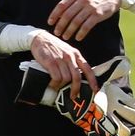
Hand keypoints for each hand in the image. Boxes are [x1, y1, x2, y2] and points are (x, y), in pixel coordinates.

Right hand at [15, 56, 134, 135]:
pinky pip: (56, 77)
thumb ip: (73, 62)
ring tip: (57, 88)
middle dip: (76, 89)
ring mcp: (60, 59)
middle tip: (72, 96)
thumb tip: (77, 77)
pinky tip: (52, 84)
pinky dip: (55, 84)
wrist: (39, 39)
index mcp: (76, 55)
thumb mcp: (67, 52)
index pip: (88, 69)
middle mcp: (70, 57)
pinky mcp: (51, 62)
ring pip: (66, 78)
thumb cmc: (53, 47)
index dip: (93, 81)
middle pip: (77, 77)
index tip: (95, 90)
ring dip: (62, 86)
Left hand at [48, 0, 120, 41]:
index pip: (61, 5)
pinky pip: (87, 26)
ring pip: (76, 21)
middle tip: (57, 33)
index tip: (50, 23)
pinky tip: (78, 38)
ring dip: (69, 31)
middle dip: (61, 25)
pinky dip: (81, 33)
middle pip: (67, 15)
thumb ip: (72, 2)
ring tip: (65, 37)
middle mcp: (82, 0)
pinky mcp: (98, 15)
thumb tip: (60, 15)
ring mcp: (90, 7)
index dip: (54, 15)